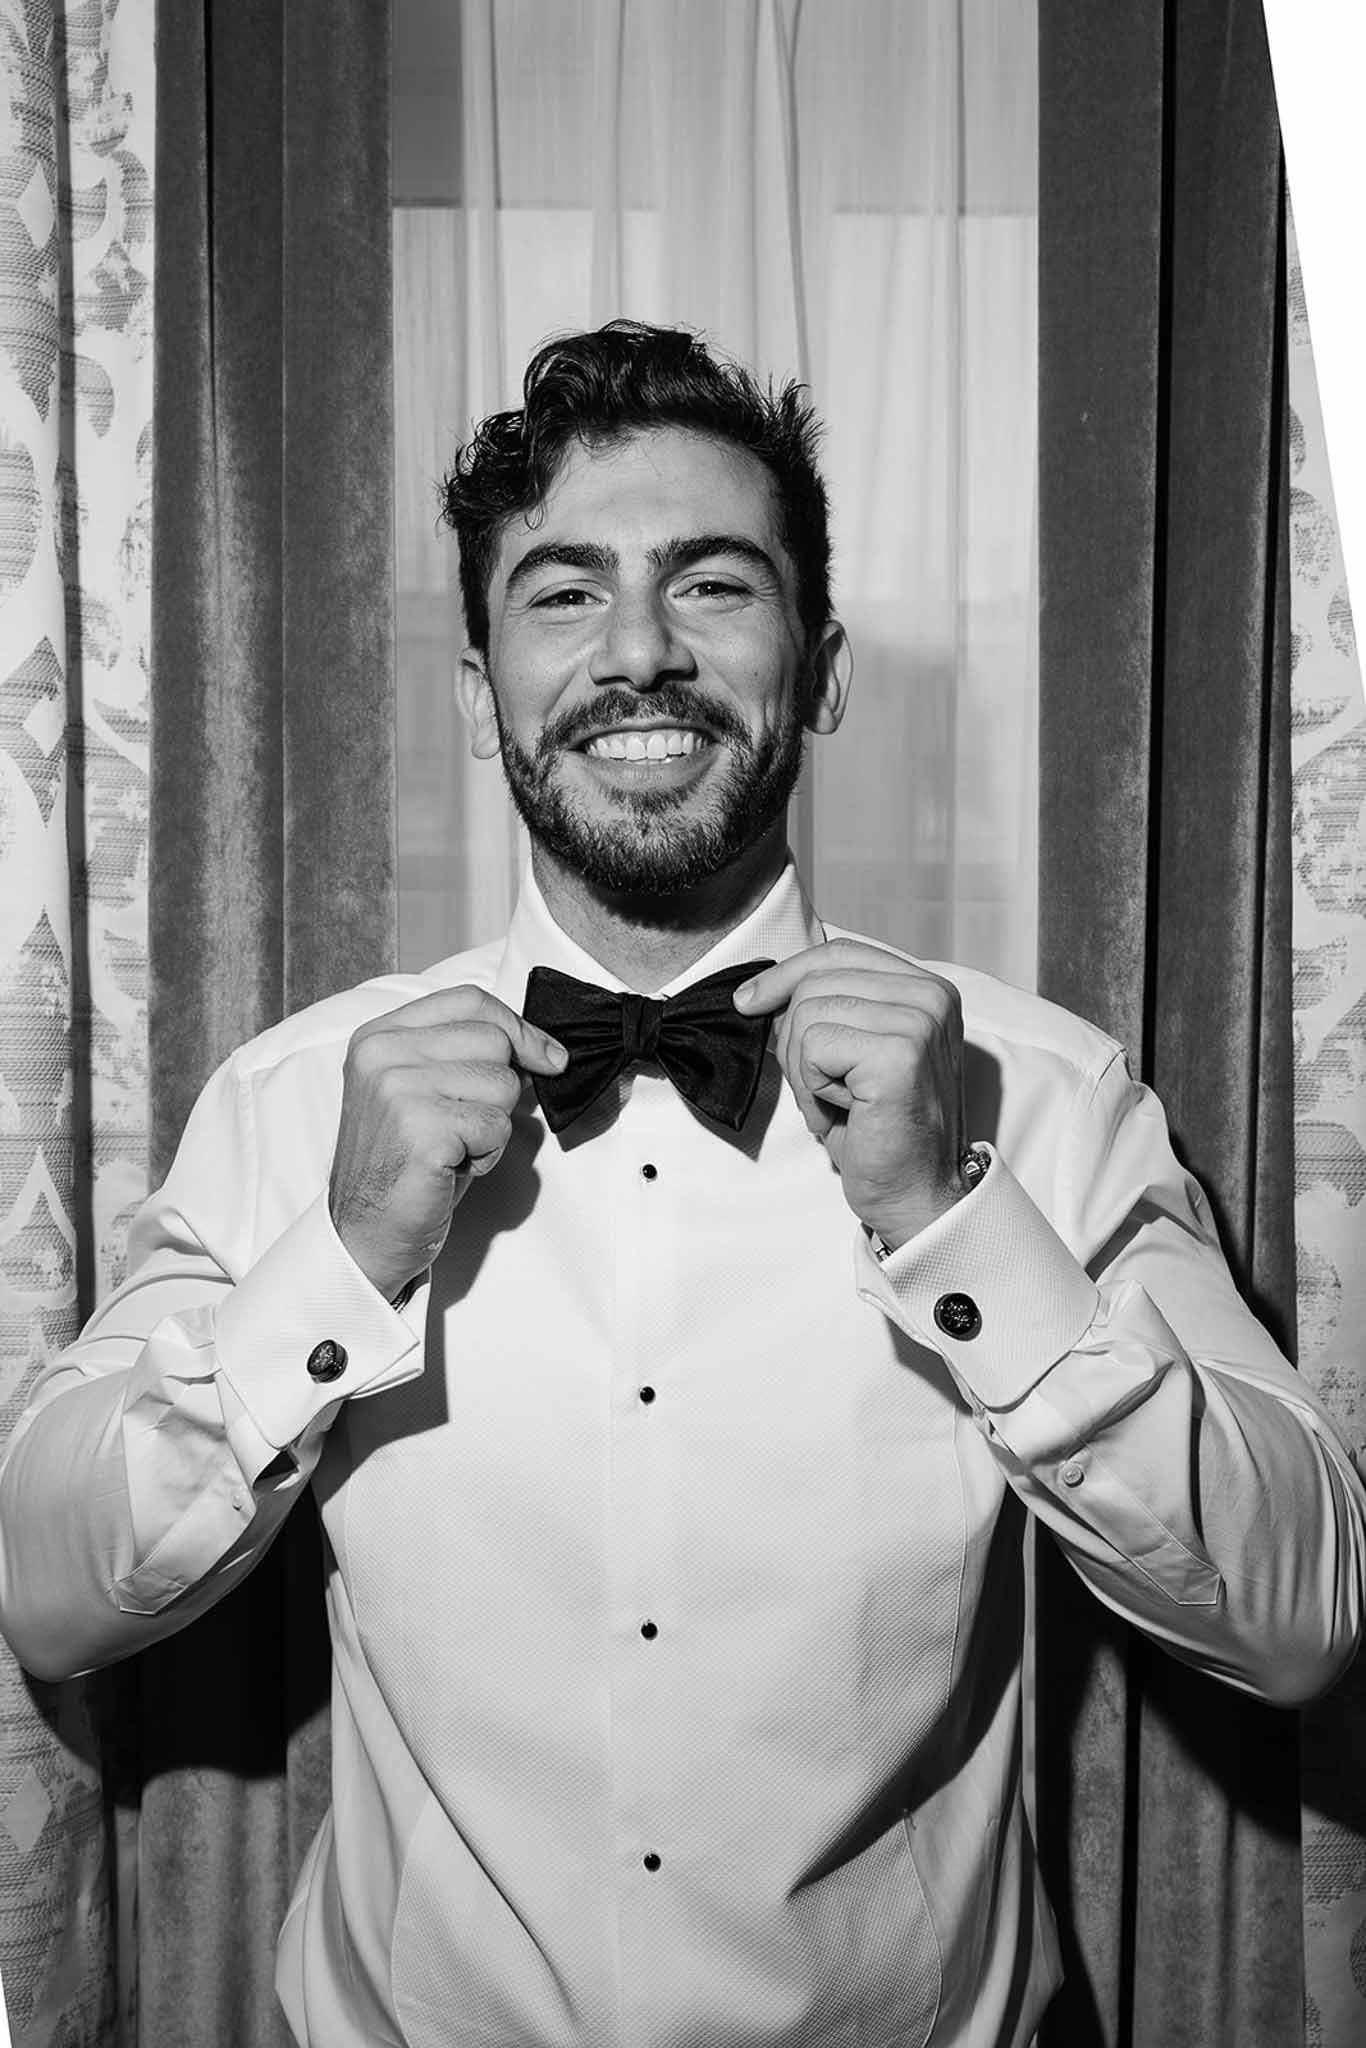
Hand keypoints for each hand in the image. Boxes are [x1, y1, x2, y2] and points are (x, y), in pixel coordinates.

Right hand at [329, 986, 566, 1301]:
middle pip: (494, 1041)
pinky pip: (496, 1127)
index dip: (519, 1027)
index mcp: (379, 1036)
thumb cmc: (405, 1163)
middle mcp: (382, 1055)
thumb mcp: (424, 1091)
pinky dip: (488, 1154)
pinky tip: (452, 1167)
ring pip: (503, 1085)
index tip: (547, 1056)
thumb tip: (543, 1050)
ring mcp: (397, 1090)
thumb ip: (464, 1056)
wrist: (367, 1230)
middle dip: (501, 1089)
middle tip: (465, 1125)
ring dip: (493, 1126)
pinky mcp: (420, 1129)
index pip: (469, 1001)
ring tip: (454, 1148)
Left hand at [734, 940, 966, 1249]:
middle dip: (796, 1039)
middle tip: (822, 1088)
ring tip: (837, 1103)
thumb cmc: (880, 1130)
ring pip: (809, 1013)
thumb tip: (763, 993)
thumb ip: (828, 1010)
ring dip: (805, 1070)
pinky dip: (813, 1087)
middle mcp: (932, 997)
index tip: (749, 1001)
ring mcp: (920, 1024)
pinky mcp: (900, 1056)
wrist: (915, 1194)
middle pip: (816, 980)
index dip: (786, 973)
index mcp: (926, 989)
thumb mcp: (853, 1054)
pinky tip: (844, 1112)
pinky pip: (814, 1046)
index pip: (840, 952)